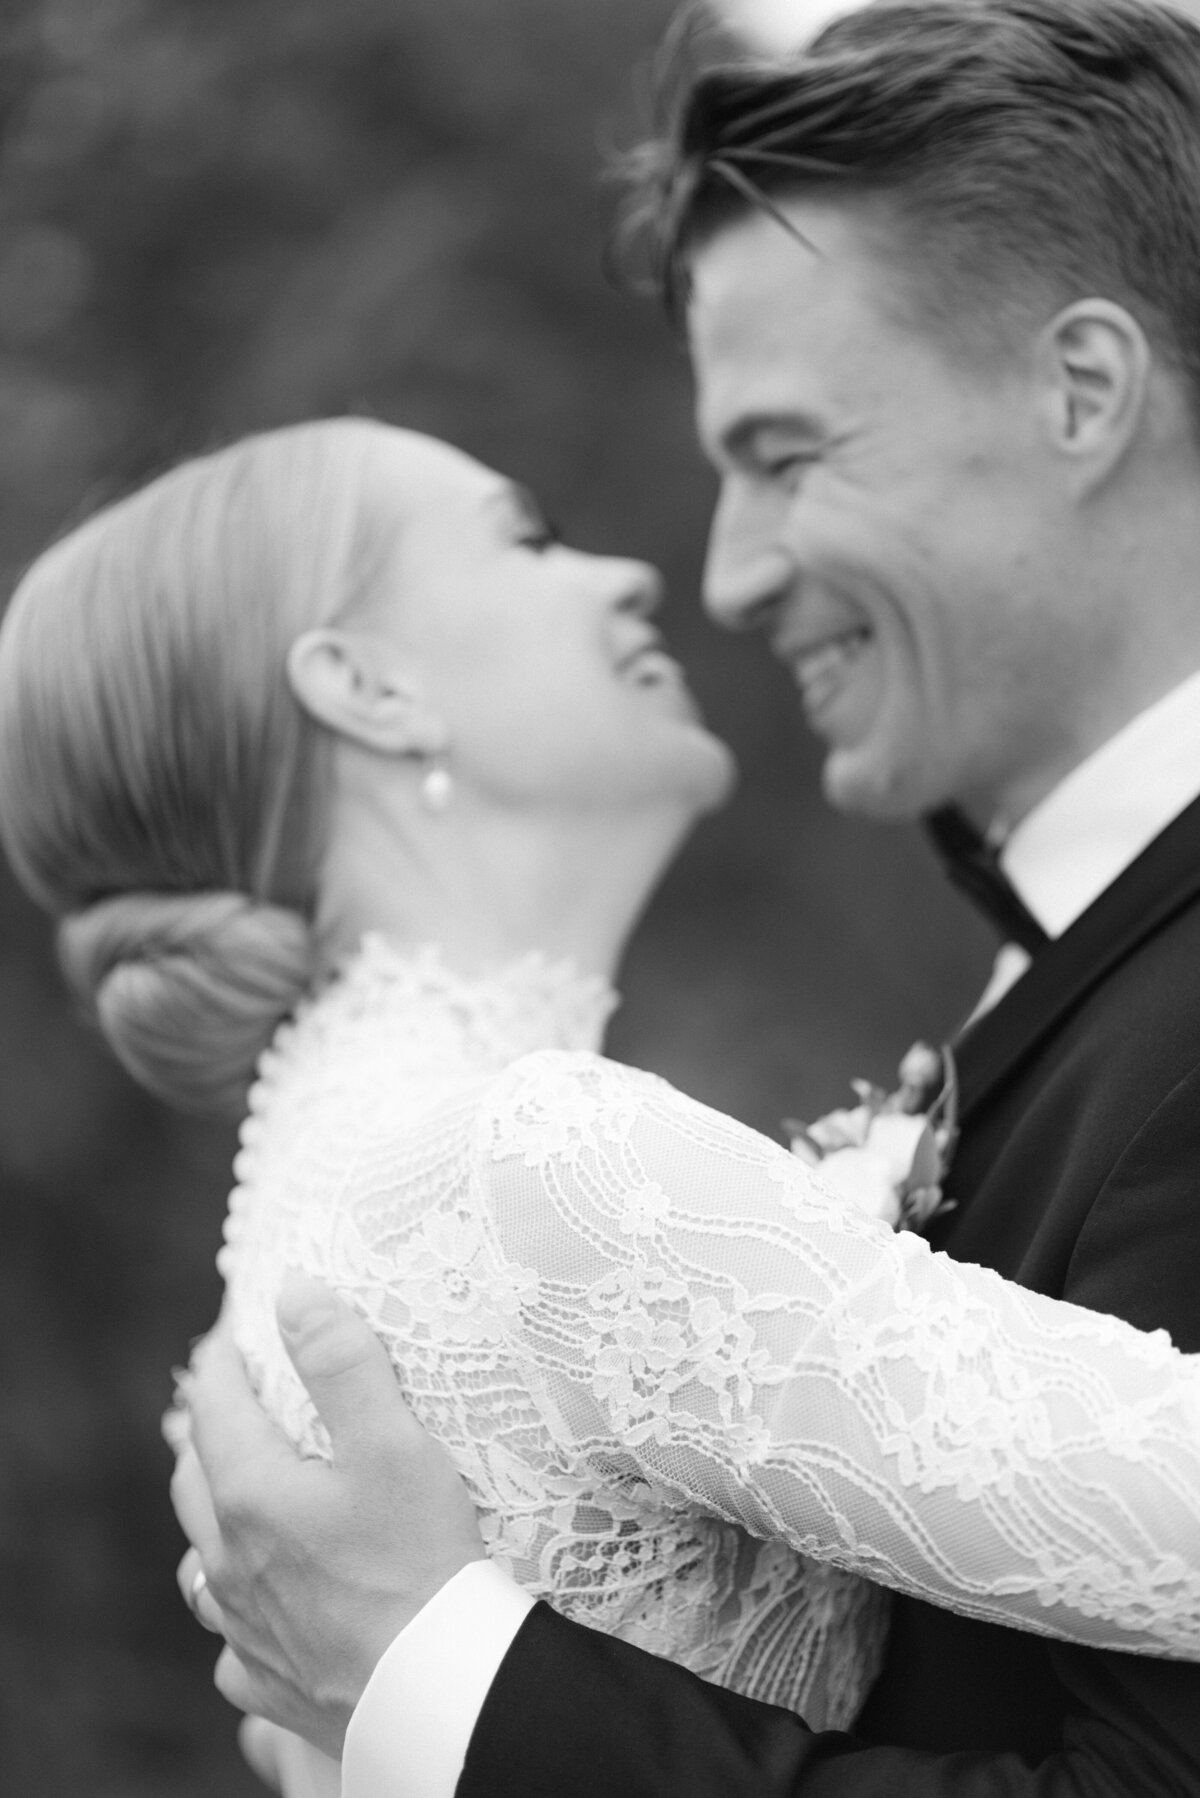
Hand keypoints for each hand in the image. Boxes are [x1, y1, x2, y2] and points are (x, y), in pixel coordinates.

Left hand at [170, 1275, 485, 1756]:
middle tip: (232, 1400)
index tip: (233, 1331)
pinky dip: (241, 1609)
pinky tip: (264, 1606)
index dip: (223, 1360)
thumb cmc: (419, 1561)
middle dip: (209, 1432)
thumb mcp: (393, 1443)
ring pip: (205, 1563)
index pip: (215, 1407)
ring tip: (238, 1498)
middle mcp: (230, 1562)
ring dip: (215, 1520)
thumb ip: (342, 1362)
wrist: (436, 1691)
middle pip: (196, 1481)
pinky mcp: (270, 1679)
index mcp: (252, 1495)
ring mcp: (245, 1627)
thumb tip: (295, 1294)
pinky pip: (234, 1640)